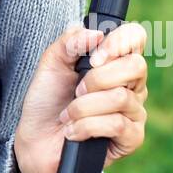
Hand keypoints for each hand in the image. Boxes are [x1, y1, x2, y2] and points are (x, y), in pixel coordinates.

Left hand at [14, 22, 148, 172]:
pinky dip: (86, 126)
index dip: (119, 41)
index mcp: (115, 60)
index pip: (136, 36)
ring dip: (83, 106)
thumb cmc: (48, 99)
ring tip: (69, 114)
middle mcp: (131, 84)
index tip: (93, 57)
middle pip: (135, 66)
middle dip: (96, 79)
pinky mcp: (132, 138)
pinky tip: (74, 131)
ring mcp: (135, 111)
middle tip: (77, 90)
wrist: (36, 139)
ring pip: (120, 97)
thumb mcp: (52, 62)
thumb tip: (96, 34)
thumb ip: (70, 41)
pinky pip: (117, 124)